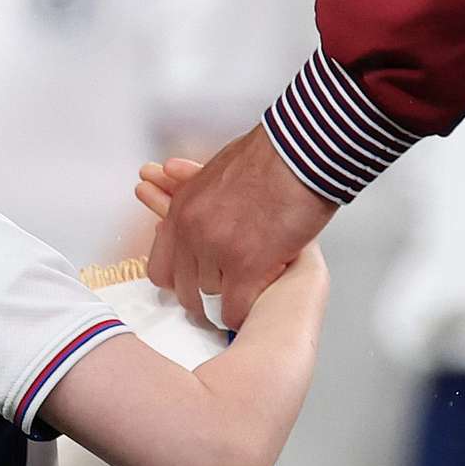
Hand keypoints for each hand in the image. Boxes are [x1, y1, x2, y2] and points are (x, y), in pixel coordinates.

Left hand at [146, 127, 333, 329]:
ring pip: (212, 298)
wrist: (303, 151)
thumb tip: (183, 194)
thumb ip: (197, 193)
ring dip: (230, 299)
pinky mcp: (249, 265)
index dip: (181, 279)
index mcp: (183, 211)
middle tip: (223, 296)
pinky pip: (235, 309)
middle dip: (203, 296)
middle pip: (185, 288)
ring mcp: (219, 251)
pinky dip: (242, 314)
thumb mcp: (218, 170)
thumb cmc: (272, 154)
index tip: (196, 282)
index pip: (161, 269)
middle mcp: (193, 234)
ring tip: (248, 292)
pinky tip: (252, 309)